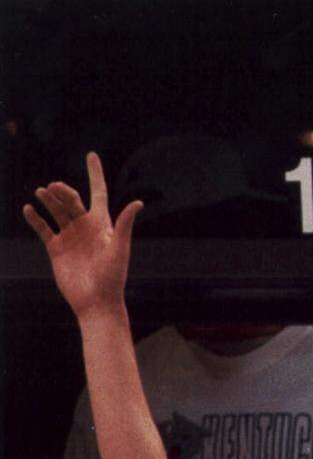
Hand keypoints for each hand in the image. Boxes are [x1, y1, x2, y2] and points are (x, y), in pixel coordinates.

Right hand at [23, 151, 141, 319]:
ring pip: (56, 211)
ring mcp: (70, 237)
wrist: (96, 303)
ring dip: (48, 200)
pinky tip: (28, 209)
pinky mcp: (56, 249)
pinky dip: (35, 218)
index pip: (98, 192)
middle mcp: (85, 228)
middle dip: (63, 190)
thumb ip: (124, 225)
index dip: (95, 173)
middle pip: (72, 200)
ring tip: (41, 192)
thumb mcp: (119, 250)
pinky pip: (43, 229)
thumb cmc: (112, 278)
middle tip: (53, 188)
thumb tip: (138, 202)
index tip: (92, 155)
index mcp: (102, 224)